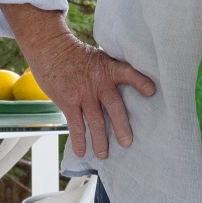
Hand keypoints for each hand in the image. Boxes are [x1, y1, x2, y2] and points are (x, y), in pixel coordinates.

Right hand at [1, 7, 154, 160]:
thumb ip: (111, 71)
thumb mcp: (98, 57)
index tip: (151, 91)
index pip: (128, 73)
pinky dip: (79, 140)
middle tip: (127, 143)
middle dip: (122, 126)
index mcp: (108, 68)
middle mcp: (98, 82)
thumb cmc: (76, 54)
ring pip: (95, 121)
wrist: (50, 48)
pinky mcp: (67, 101)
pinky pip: (75, 125)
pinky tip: (82, 152)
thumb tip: (127, 85)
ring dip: (100, 140)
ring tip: (104, 155)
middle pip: (114, 106)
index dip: (140, 81)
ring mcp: (82, 93)